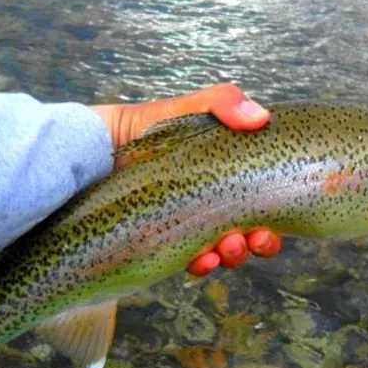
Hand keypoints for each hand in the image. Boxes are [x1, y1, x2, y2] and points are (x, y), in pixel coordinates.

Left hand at [89, 83, 281, 276]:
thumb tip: (259, 117)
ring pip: (223, 253)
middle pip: (249, 235)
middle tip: (254, 237)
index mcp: (225, 179)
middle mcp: (211, 206)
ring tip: (227, 245)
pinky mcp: (163, 244)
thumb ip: (221, 103)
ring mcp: (187, 227)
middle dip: (259, 242)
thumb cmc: (142, 128)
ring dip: (233, 255)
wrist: (93, 149)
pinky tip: (202, 258)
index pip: (261, 204)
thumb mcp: (184, 110)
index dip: (274, 219)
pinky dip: (202, 264)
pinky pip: (190, 263)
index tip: (274, 220)